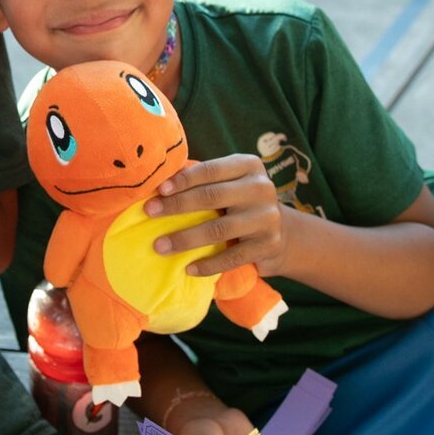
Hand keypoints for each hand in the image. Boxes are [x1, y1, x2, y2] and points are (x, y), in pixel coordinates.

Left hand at [144, 154, 289, 277]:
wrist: (283, 233)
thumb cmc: (241, 202)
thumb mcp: (230, 183)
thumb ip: (204, 180)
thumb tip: (160, 185)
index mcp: (249, 166)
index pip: (210, 170)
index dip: (183, 180)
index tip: (159, 190)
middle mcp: (261, 188)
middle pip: (211, 196)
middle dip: (177, 205)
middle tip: (149, 213)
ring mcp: (267, 218)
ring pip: (218, 229)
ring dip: (185, 239)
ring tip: (160, 246)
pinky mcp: (268, 245)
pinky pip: (232, 257)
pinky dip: (208, 265)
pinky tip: (188, 268)